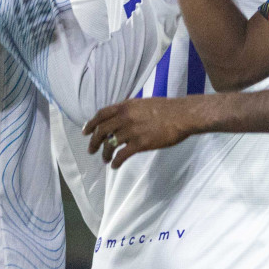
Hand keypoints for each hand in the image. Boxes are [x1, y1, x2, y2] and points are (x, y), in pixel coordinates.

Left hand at [85, 96, 206, 168]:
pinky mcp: (140, 144)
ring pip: (110, 144)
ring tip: (105, 159)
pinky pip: (122, 155)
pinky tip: (115, 166)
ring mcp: (132, 131)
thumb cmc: (168, 108)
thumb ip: (130, 109)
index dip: (91, 124)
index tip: (86, 132)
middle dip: (94, 142)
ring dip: (105, 153)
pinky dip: (116, 162)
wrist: (183, 115)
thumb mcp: (144, 103)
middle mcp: (125, 118)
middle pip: (102, 131)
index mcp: (125, 106)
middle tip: (91, 150)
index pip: (101, 115)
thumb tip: (121, 117)